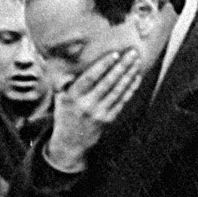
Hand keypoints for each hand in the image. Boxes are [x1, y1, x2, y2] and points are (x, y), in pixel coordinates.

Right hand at [46, 47, 143, 171]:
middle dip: (121, 67)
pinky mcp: (107, 120)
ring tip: (137, 62)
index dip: (103, 65)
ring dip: (129, 75)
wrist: (69, 143)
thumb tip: (72, 60)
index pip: (90, 78)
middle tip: (133, 53)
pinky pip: (122, 101)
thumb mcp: (60, 97)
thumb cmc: (65, 114)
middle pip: (107, 83)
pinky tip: (136, 77)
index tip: (115, 54)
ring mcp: (98, 113)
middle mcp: (86, 105)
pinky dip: (130, 89)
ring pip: (117, 91)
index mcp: (72, 97)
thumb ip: (65, 81)